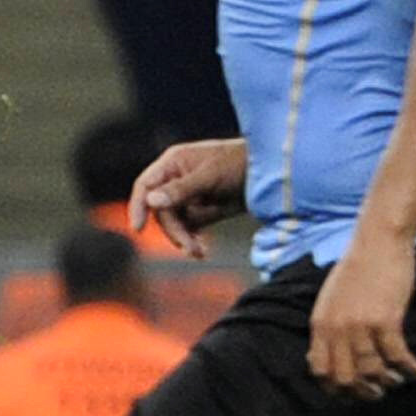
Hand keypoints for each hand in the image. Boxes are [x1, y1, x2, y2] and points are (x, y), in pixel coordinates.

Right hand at [125, 135, 247, 242]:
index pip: (145, 185)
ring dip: (184, 238)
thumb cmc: (242, 162)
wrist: (277, 171)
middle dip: (174, 230)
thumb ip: (181, 188)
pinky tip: (202, 250)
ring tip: (199, 252)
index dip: (138, 206)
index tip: (138, 228)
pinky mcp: (204, 209)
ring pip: (175, 222)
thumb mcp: (211, 175)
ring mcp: (191, 195)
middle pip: (162, 210)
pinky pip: (190, 227)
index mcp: (174, 163)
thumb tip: (151, 201)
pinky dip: (194, 239)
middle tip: (189, 248)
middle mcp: (178, 179)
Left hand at [310, 229, 415, 397]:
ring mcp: (359, 325)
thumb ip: (330, 325)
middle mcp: (336, 328)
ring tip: (398, 379)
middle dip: (361, 391)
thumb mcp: (331, 299)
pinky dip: (408, 367)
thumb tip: (330, 351)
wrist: (377, 242)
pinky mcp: (385, 320)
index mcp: (319, 324)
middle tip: (377, 393)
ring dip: (388, 381)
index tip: (350, 391)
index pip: (318, 368)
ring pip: (371, 370)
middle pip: (344, 376)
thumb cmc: (357, 269)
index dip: (333, 386)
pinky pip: (396, 356)